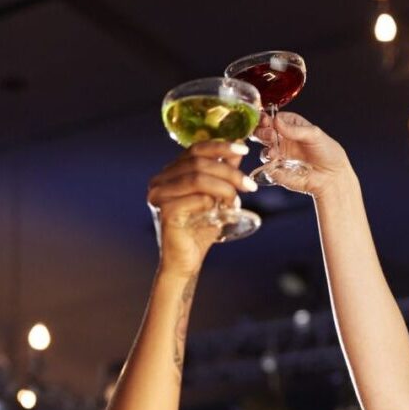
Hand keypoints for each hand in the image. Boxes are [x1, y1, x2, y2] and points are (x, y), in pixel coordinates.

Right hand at [146, 141, 251, 273]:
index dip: (220, 146)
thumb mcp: (215, 197)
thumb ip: (223, 173)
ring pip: (198, 179)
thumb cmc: (199, 230)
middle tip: (249, 185)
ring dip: (224, 188)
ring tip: (237, 201)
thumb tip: (237, 150)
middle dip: (229, 172)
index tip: (244, 149)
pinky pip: (196, 199)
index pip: (195, 149)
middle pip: (198, 163)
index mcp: (169, 173)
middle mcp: (159, 181)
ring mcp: (159, 196)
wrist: (186, 263)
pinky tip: (220, 213)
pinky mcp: (165, 213)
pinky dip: (213, 203)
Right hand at [251, 112, 351, 197]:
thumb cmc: (327, 152)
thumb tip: (276, 121)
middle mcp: (284, 139)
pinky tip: (276, 160)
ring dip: (266, 147)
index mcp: (292, 126)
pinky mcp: (279, 170)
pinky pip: (267, 166)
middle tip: (269, 133)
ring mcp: (280, 155)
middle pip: (264, 132)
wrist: (332, 176)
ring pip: (264, 148)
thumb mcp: (314, 134)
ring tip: (274, 150)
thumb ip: (294, 129)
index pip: (274, 119)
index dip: (267, 118)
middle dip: (262, 131)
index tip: (266, 120)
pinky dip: (269, 162)